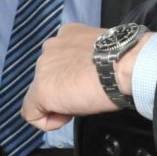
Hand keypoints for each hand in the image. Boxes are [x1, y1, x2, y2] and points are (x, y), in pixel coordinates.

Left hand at [22, 23, 152, 131]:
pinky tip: (66, 118)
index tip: (90, 82)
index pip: (61, 59)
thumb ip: (90, 57)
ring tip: (82, 101)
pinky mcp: (40, 90)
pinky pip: (32, 113)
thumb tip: (93, 72)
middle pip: (49, 75)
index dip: (74, 75)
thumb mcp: (103, 52)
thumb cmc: (123, 59)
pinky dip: (47, 121)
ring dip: (58, 100)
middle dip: (65, 87)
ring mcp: (42, 68)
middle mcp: (50, 46)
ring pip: (41, 92)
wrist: (124, 65)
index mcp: (67, 34)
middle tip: (88, 92)